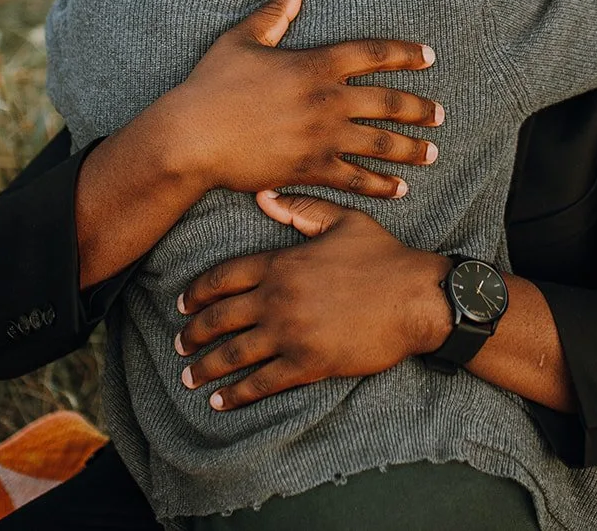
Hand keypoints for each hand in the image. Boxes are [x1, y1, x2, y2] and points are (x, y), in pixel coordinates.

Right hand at [147, 0, 443, 199]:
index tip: (430, 57)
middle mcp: (328, 99)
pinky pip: (357, 179)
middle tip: (440, 114)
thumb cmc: (211, 86)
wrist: (191, 137)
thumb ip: (275, 14)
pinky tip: (399, 190)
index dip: (407, 54)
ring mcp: (322, 136)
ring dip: (411, 149)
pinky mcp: (311, 168)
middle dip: (420, 108)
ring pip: (381, 144)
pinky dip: (381, 186)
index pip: (374, 54)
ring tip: (432, 153)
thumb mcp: (241, 40)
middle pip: (389, 103)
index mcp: (315, 63)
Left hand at [173, 193, 451, 410]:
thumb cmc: (384, 257)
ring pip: (233, 353)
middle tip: (179, 345)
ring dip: (206, 368)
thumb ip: (301, 208)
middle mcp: (278, 298)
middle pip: (219, 318)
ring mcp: (291, 332)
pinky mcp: (308, 363)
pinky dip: (237, 394)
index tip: (181, 305)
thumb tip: (263, 195)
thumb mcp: (344, 221)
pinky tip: (223, 402)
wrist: (417, 298)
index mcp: (281, 263)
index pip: (222, 278)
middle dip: (192, 333)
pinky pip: (262, 382)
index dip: (195, 293)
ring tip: (190, 377)